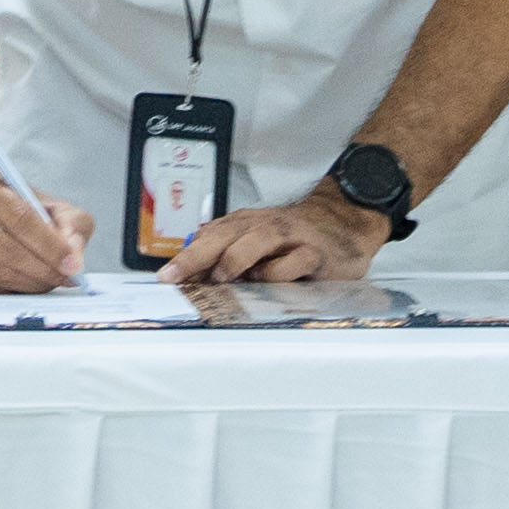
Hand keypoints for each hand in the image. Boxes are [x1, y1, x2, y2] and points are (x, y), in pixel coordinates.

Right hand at [0, 170, 90, 293]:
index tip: (72, 264)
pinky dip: (13, 291)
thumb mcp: (50, 206)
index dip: (50, 245)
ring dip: (31, 283)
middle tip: (65, 279)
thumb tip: (74, 256)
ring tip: (50, 282)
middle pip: (9, 250)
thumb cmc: (19, 211)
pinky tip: (26, 286)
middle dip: (43, 270)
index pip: (22, 219)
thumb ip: (71, 224)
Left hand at [166, 185, 390, 287]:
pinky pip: (292, 263)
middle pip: (224, 236)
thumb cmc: (294, 238)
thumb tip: (188, 268)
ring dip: (234, 260)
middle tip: (177, 277)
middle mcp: (263, 227)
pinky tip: (269, 284)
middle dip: (197, 257)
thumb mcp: (256, 239)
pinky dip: (278, 274)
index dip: (186, 258)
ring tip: (220, 278)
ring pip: (255, 242)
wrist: (343, 224)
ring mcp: (289, 238)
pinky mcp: (314, 253)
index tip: (165, 277)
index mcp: (245, 224)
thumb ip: (226, 250)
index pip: (209, 238)